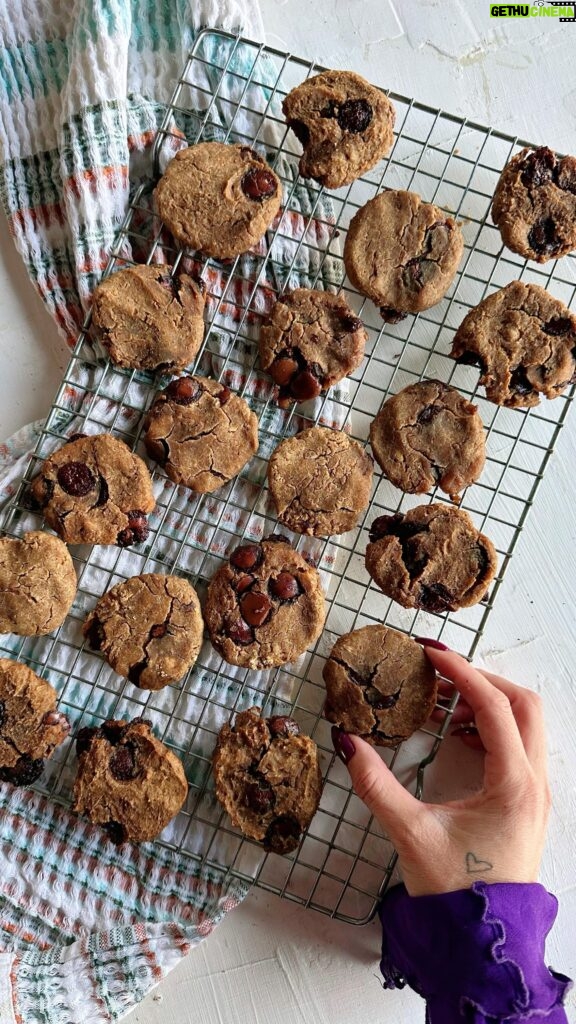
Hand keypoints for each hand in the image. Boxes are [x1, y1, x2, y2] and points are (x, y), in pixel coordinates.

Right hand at [331, 645, 550, 896]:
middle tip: (441, 673)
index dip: (462, 673)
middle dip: (482, 680)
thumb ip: (375, 784)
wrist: (484, 941)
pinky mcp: (529, 804)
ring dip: (490, 704)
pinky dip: (494, 729)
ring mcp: (536, 793)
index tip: (432, 653)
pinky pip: (521, 747)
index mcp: (513, 784)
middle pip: (522, 704)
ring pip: (527, 724)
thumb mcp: (410, 833)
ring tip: (445, 705)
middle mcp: (533, 783)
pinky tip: (459, 738)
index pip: (494, 707)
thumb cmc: (455, 892)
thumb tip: (347, 742)